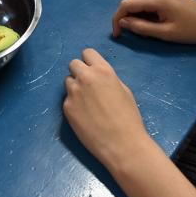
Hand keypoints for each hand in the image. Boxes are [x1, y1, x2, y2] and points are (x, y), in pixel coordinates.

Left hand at [63, 49, 153, 173]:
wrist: (121, 144)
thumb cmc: (129, 117)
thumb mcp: (124, 90)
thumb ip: (108, 79)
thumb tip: (97, 77)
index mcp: (103, 70)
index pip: (87, 53)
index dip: (90, 62)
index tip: (92, 70)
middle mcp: (85, 78)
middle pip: (73, 64)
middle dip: (79, 73)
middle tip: (88, 87)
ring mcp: (73, 93)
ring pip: (68, 82)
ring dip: (75, 88)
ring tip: (87, 104)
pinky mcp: (66, 108)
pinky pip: (67, 100)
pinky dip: (74, 105)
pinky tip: (85, 117)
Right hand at [112, 0, 195, 44]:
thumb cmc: (193, 30)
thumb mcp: (165, 33)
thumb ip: (141, 27)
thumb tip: (122, 23)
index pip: (126, 4)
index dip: (117, 19)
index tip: (117, 35)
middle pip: (131, 1)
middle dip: (125, 18)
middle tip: (130, 35)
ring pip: (139, 1)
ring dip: (135, 16)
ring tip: (143, 32)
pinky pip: (148, 1)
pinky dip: (144, 12)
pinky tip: (152, 24)